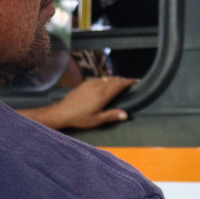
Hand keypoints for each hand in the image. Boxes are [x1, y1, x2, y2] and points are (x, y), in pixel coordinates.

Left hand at [18, 77, 135, 130]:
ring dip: (115, 79)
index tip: (136, 81)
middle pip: (114, 79)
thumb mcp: (97, 120)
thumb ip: (112, 115)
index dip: (129, 82)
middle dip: (123, 80)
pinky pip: (99, 79)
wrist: (62, 112)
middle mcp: (98, 86)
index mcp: (103, 95)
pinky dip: (106, 80)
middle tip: (130, 83)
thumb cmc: (80, 118)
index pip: (119, 84)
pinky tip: (105, 84)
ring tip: (120, 83)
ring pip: (107, 78)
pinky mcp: (85, 84)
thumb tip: (126, 114)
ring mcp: (91, 84)